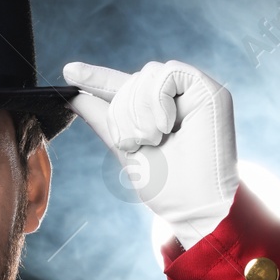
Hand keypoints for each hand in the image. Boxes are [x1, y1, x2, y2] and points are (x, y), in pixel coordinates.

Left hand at [63, 59, 238, 248]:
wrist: (193, 207)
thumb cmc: (165, 187)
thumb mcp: (125, 149)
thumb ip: (103, 120)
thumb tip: (74, 97)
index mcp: (157, 113)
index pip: (124, 87)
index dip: (97, 78)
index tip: (68, 72)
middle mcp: (177, 100)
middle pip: (132, 80)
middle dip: (122, 112)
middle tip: (134, 143)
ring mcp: (195, 94)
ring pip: (148, 74)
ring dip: (139, 111)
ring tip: (152, 139)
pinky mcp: (211, 91)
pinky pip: (168, 73)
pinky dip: (157, 100)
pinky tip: (166, 127)